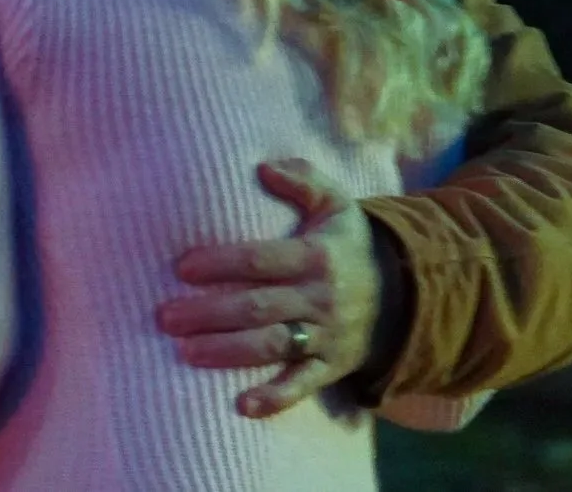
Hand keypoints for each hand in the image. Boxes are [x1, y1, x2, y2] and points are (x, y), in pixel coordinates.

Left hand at [156, 159, 382, 418]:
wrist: (405, 294)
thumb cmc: (351, 244)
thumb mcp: (337, 203)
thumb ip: (303, 179)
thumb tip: (264, 167)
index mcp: (316, 256)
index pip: (262, 260)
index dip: (222, 263)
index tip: (182, 268)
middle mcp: (320, 297)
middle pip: (257, 307)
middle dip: (209, 313)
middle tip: (166, 316)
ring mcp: (326, 336)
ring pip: (272, 346)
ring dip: (227, 352)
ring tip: (185, 352)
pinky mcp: (331, 367)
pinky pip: (302, 385)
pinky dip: (275, 397)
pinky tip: (242, 406)